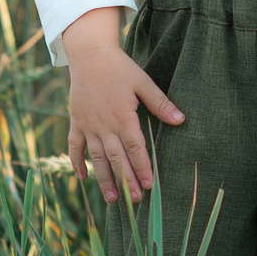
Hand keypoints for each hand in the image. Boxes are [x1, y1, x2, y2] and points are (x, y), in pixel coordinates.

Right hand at [61, 8, 184, 204]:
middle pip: (116, 158)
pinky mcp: (76, 122)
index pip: (135, 148)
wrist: (89, 55)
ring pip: (96, 158)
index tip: (149, 185)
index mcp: (123, 117)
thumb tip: (182, 121)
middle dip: (126, 181)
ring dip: (104, 179)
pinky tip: (82, 178)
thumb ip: (161, 104)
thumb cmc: (120, 68)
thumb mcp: (143, 83)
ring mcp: (87, 125)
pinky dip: (77, 162)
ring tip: (112, 198)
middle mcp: (104, 125)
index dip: (142, 168)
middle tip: (135, 200)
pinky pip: (74, 147)